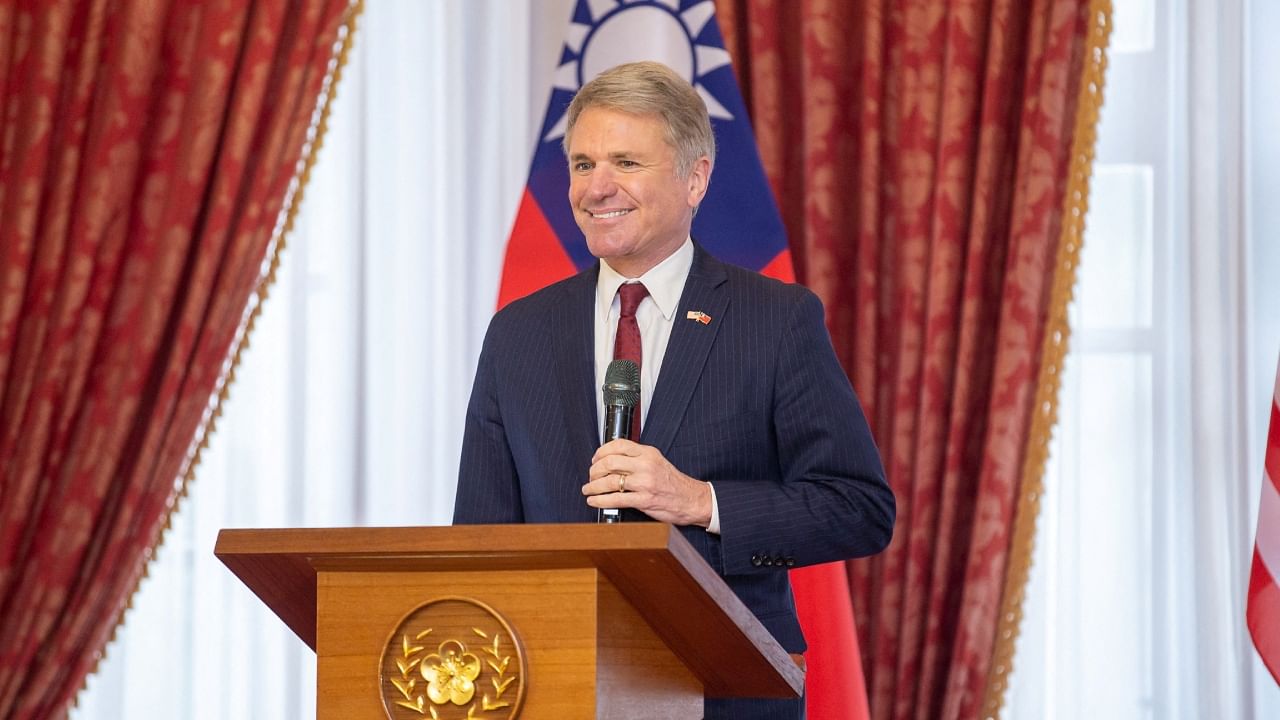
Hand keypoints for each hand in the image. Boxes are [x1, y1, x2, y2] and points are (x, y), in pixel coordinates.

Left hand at [583, 439, 712, 526]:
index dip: (601, 452)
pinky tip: (594, 501)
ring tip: (588, 489)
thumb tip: (612, 460)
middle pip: (609, 462)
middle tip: (591, 476)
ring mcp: (645, 483)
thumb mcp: (657, 462)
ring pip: (609, 481)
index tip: (595, 459)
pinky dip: (600, 500)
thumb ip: (637, 459)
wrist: (691, 500)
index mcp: (648, 453)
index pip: (618, 445)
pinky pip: (615, 499)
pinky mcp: (644, 500)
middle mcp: (646, 465)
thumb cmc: (673, 483)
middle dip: (594, 470)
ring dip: (593, 486)